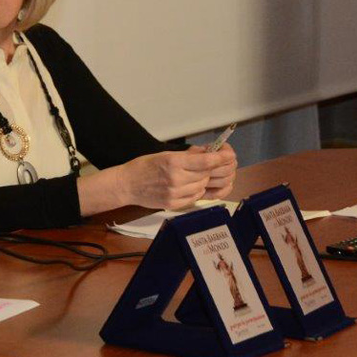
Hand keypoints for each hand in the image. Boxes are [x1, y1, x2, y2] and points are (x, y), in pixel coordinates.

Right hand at [76, 148, 232, 216]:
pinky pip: (196, 197)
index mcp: (173, 162)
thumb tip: (208, 152)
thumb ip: (187, 155)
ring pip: (203, 187)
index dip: (221, 158)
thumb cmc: (144, 166)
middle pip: (206, 175)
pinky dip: (198, 191)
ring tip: (196, 175)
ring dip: (205, 180)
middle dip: (214, 169)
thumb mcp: (165, 155)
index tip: (229, 155)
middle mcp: (176, 179)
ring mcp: (175, 193)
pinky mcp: (174, 204)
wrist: (127, 185)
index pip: (205, 162)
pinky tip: (191, 185)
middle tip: (217, 164)